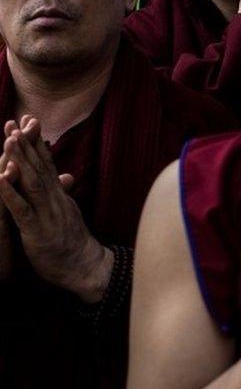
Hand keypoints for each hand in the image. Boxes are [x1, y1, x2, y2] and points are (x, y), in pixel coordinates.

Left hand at [0, 116, 112, 302]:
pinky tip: (0, 178)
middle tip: (14, 122)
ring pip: (31, 181)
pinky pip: (21, 209)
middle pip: (38, 166)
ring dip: (19, 160)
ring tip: (8, 140)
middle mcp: (54, 198)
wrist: (84, 266)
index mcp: (58, 194)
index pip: (46, 162)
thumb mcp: (69, 212)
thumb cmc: (73, 241)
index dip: (36, 142)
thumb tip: (65, 176)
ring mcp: (46, 212)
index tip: (27, 122)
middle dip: (25, 143)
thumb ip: (63, 192)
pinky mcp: (36, 229)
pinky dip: (10, 192)